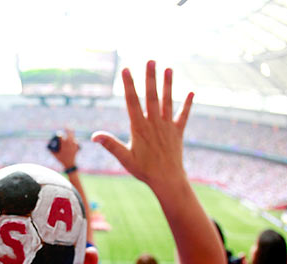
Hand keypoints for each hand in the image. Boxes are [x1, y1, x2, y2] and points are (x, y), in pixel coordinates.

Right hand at [53, 129, 78, 169]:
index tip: (59, 134)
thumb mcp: (55, 155)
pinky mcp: (76, 147)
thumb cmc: (61, 159)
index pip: (61, 137)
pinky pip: (76, 141)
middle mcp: (69, 144)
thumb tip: (48, 145)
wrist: (70, 164)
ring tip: (71, 128)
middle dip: (68, 129)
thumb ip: (51, 150)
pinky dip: (74, 139)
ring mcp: (73, 145)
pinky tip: (73, 137)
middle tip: (66, 125)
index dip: (59, 135)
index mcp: (63, 145)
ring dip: (72, 132)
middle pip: (68, 135)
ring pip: (73, 137)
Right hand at [92, 61, 193, 191]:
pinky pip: (183, 115)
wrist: (168, 180)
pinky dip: (188, 104)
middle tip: (151, 61)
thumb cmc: (144, 170)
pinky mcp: (178, 132)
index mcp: (140, 128)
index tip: (126, 70)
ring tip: (168, 68)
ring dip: (168, 85)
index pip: (132, 102)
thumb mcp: (124, 158)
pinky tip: (192, 91)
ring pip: (167, 101)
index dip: (129, 85)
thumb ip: (111, 145)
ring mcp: (167, 126)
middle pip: (152, 96)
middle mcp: (154, 124)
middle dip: (150, 78)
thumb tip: (94, 136)